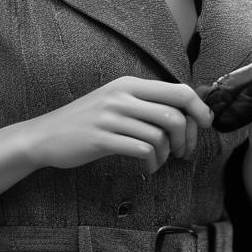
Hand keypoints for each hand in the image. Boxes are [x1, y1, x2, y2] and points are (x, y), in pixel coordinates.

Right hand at [24, 76, 213, 174]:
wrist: (45, 135)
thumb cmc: (86, 121)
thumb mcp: (115, 102)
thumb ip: (145, 103)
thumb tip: (186, 112)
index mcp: (129, 84)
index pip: (179, 90)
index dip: (199, 109)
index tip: (205, 125)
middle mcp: (122, 96)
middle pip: (175, 114)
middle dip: (188, 138)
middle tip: (183, 152)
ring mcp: (111, 116)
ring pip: (160, 135)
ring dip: (168, 154)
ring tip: (160, 161)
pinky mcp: (102, 138)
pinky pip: (142, 150)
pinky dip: (152, 163)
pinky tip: (147, 167)